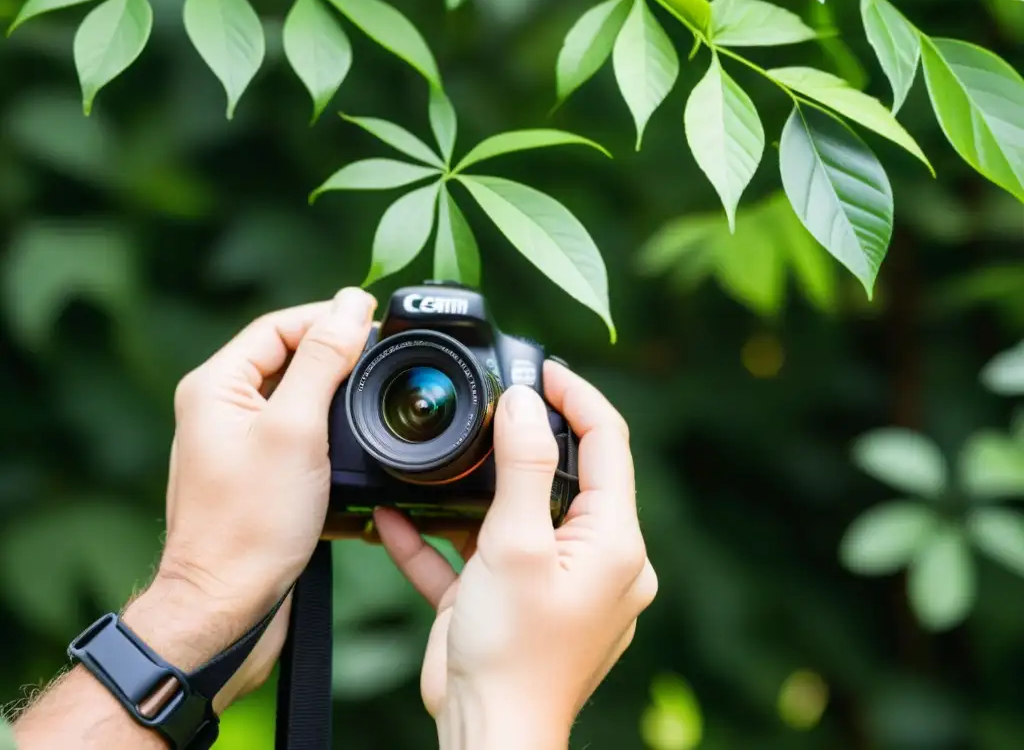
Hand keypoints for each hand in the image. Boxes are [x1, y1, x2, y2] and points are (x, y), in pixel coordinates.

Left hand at [151, 287, 375, 702]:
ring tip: (380, 406)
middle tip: (386, 364)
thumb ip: (323, 360)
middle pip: (290, 359)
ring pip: (301, 402)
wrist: (227, 607)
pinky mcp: (260, 478)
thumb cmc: (250, 525)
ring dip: (341, 401)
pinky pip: (302, 440)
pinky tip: (362, 452)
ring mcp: (240, 446)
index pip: (278, 325)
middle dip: (339, 358)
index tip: (376, 321)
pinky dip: (334, 441)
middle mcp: (222, 410)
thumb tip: (350, 304)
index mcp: (216, 386)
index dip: (328, 317)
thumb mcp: (296, 429)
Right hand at [374, 361, 657, 748]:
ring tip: (440, 457)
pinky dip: (443, 539)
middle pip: (563, 475)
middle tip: (487, 402)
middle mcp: (593, 560)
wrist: (488, 737)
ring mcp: (552, 583)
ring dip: (474, 492)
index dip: (577, 397)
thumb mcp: (516, 545)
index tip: (541, 368)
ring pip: (517, 515)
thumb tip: (525, 401)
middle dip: (522, 438)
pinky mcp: (512, 604)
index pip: (607, 444)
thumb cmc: (513, 653)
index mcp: (613, 542)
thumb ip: (523, 467)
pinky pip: (478, 558)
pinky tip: (396, 520)